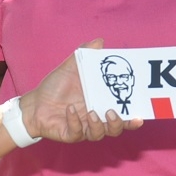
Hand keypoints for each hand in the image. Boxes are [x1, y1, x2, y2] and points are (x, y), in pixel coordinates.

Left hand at [21, 41, 141, 142]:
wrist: (34, 103)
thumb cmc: (55, 87)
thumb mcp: (71, 68)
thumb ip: (85, 55)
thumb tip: (99, 41)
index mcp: (100, 104)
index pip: (122, 113)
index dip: (133, 117)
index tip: (140, 115)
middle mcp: (95, 118)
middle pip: (116, 128)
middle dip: (119, 124)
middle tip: (114, 112)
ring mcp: (83, 128)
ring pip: (99, 134)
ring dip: (99, 125)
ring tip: (93, 112)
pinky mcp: (71, 134)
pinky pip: (77, 133)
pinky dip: (75, 122)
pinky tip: (70, 110)